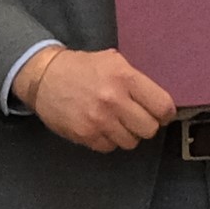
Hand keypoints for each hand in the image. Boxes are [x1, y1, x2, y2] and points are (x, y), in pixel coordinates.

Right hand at [13, 45, 175, 152]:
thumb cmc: (83, 68)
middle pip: (150, 129)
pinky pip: (110, 147)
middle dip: (146, 124)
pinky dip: (109, 140)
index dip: (165, 113)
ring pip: (131, 142)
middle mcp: (114, 100)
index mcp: (125, 77)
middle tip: (137, 118)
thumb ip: (136, 80)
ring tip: (117, 122)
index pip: (162, 106)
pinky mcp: (85, 135)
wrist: (45, 77)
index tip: (160, 113)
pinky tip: (101, 127)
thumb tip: (159, 103)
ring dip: (127, 134)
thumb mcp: (113, 61)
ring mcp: (99, 120)